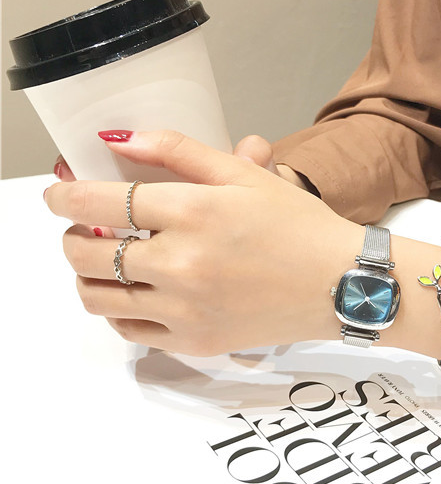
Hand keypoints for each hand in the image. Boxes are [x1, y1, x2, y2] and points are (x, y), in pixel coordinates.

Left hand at [45, 130, 360, 355]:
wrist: (339, 284)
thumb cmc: (298, 226)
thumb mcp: (244, 176)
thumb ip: (177, 151)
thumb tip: (119, 141)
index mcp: (194, 212)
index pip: (99, 201)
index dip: (64, 196)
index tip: (58, 194)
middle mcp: (182, 264)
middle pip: (84, 252)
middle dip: (72, 234)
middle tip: (87, 226)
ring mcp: (185, 309)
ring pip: (96, 297)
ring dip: (86, 274)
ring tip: (107, 259)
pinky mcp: (195, 341)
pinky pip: (129, 330)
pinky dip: (119, 309)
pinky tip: (136, 292)